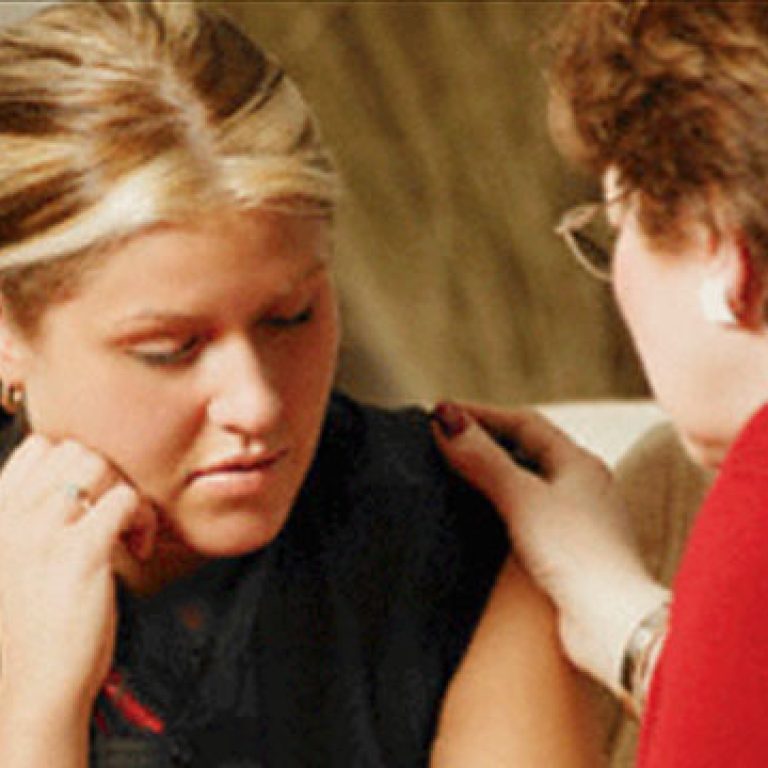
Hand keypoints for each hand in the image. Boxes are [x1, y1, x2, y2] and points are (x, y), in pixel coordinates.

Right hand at [0, 435, 155, 717]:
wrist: (28, 690)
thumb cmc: (28, 631)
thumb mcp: (16, 561)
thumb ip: (35, 522)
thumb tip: (80, 492)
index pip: (39, 448)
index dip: (76, 466)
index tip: (92, 499)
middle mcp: (11, 515)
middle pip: (75, 450)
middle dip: (106, 475)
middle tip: (115, 514)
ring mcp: (43, 530)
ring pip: (101, 464)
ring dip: (125, 491)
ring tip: (128, 531)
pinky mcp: (80, 551)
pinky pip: (126, 499)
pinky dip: (143, 518)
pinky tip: (138, 548)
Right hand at [431, 402, 668, 695]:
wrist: (612, 624)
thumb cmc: (576, 554)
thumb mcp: (522, 498)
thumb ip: (482, 459)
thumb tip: (445, 418)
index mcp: (579, 463)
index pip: (525, 422)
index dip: (482, 414)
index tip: (443, 412)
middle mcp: (582, 486)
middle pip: (527, 449)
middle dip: (486, 441)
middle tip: (444, 439)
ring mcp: (576, 519)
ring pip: (526, 483)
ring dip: (492, 474)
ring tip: (453, 472)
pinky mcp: (566, 551)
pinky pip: (526, 515)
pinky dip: (499, 507)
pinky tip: (478, 517)